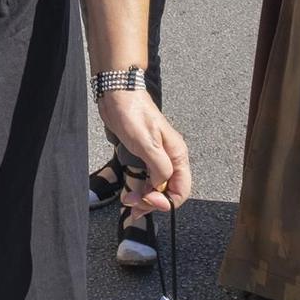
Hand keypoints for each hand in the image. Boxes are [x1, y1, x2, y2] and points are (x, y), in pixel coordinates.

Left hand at [98, 91, 190, 212]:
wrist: (117, 94)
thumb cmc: (133, 113)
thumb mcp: (147, 143)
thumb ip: (159, 167)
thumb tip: (160, 186)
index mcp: (177, 155)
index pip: (181, 189)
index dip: (166, 200)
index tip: (147, 200)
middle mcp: (170, 159)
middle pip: (168, 191)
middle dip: (152, 202)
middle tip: (132, 205)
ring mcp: (156, 158)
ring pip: (155, 187)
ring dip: (143, 198)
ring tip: (128, 202)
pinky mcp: (142, 156)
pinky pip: (144, 179)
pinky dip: (137, 189)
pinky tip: (128, 194)